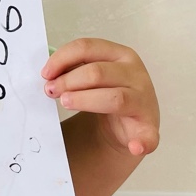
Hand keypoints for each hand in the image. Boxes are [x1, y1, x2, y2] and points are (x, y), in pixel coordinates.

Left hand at [41, 38, 158, 157]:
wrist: (130, 122)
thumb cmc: (107, 93)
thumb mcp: (93, 75)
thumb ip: (74, 71)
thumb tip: (48, 74)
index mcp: (120, 55)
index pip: (87, 48)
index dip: (62, 59)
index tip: (46, 73)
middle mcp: (135, 74)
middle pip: (97, 72)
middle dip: (68, 81)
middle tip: (51, 91)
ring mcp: (144, 100)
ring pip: (114, 98)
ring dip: (85, 101)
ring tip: (66, 104)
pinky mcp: (149, 126)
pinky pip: (148, 135)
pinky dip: (141, 142)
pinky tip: (134, 147)